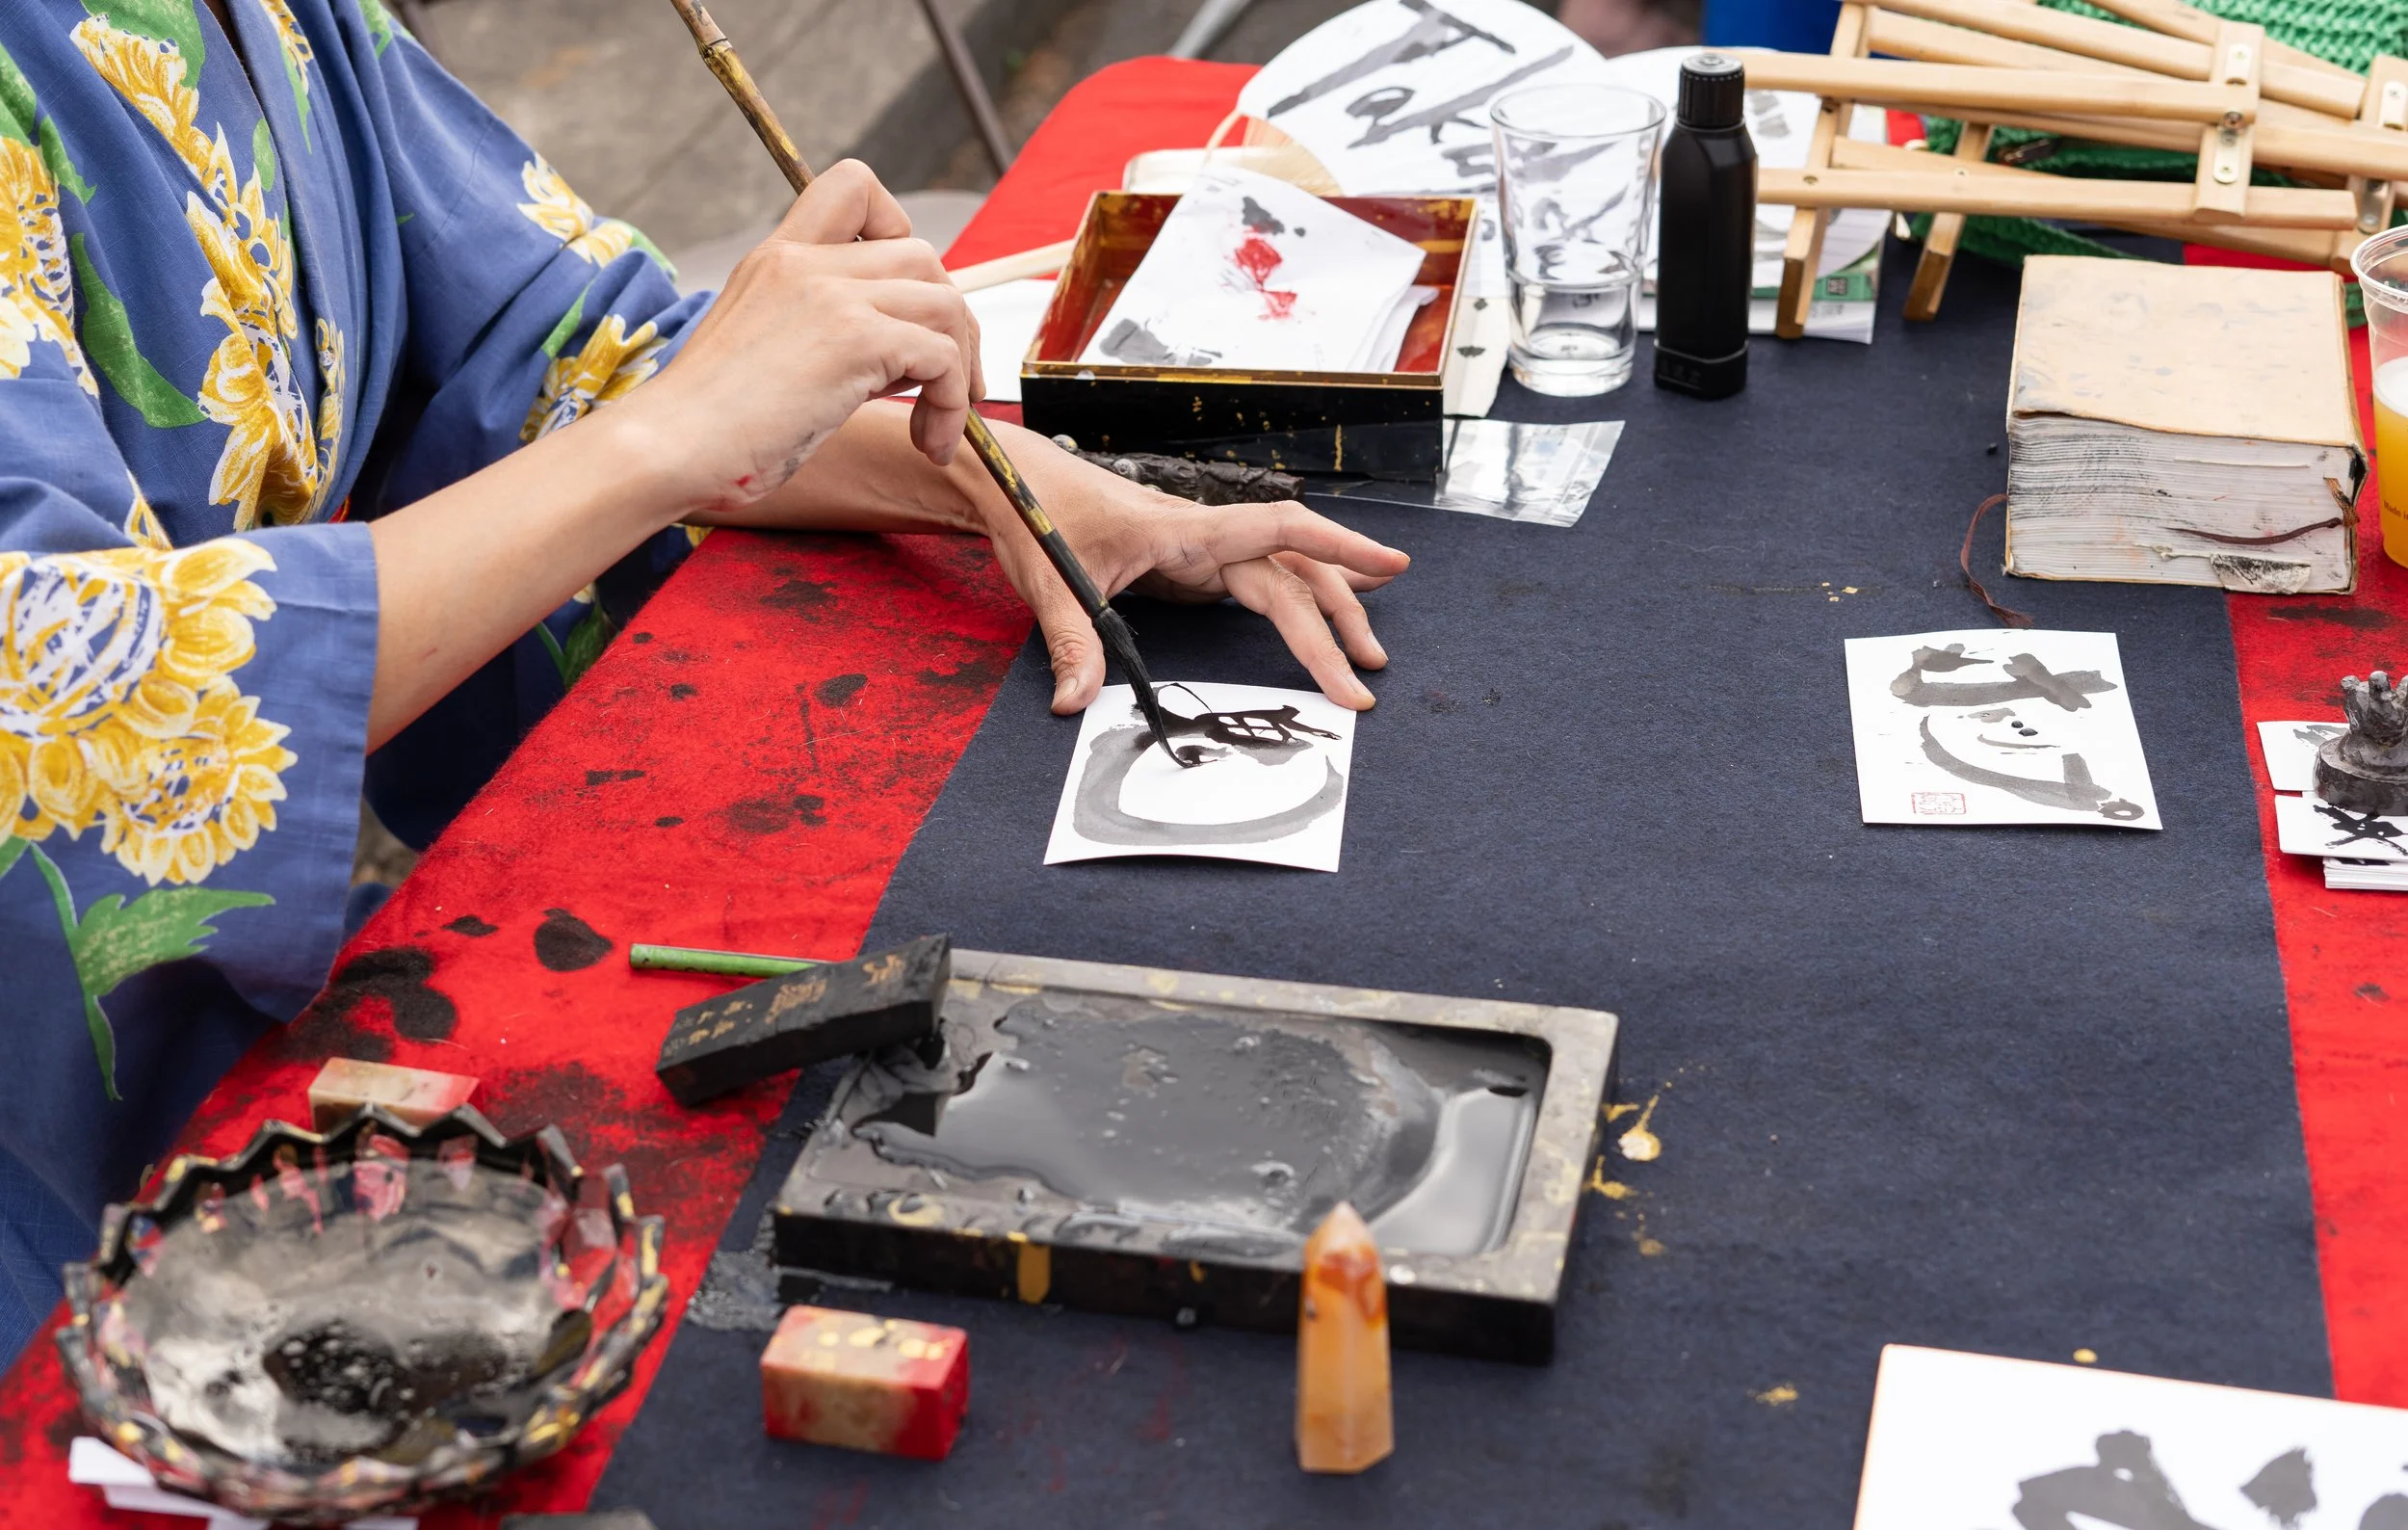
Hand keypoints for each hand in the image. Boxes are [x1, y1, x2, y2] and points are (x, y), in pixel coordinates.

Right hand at [634, 161, 981, 515]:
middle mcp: (804, 263)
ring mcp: (831, 297)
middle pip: (924, 254)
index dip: (899, 230)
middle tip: (939, 383)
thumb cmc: (709, 425)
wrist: (670, 448)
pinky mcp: (854, 341)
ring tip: (937, 424)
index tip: (900, 299)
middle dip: (949, 321)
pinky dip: (953, 403)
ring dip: (959, 368)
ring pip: (945, 302)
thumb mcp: (766, 351)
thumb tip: (900, 355)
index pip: (854, 186)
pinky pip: (943, 357)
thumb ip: (822, 333)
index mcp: (778, 257)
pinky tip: (928, 442)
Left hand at [975, 425, 1410, 711]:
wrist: (1011, 477)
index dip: (1338, 546)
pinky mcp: (1188, 563)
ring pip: (1283, 574)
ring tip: (1366, 652)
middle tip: (1368, 677)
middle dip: (1336, 622)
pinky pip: (1256, 581)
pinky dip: (1297, 600)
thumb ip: (1070, 643)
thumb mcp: (1048, 580)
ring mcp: (1199, 549)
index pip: (1277, 530)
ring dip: (1328, 609)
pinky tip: (1323, 615)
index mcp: (1181, 529)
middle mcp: (1202, 535)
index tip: (1389, 566)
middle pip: (1291, 571)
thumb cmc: (1035, 509)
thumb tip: (1074, 703)